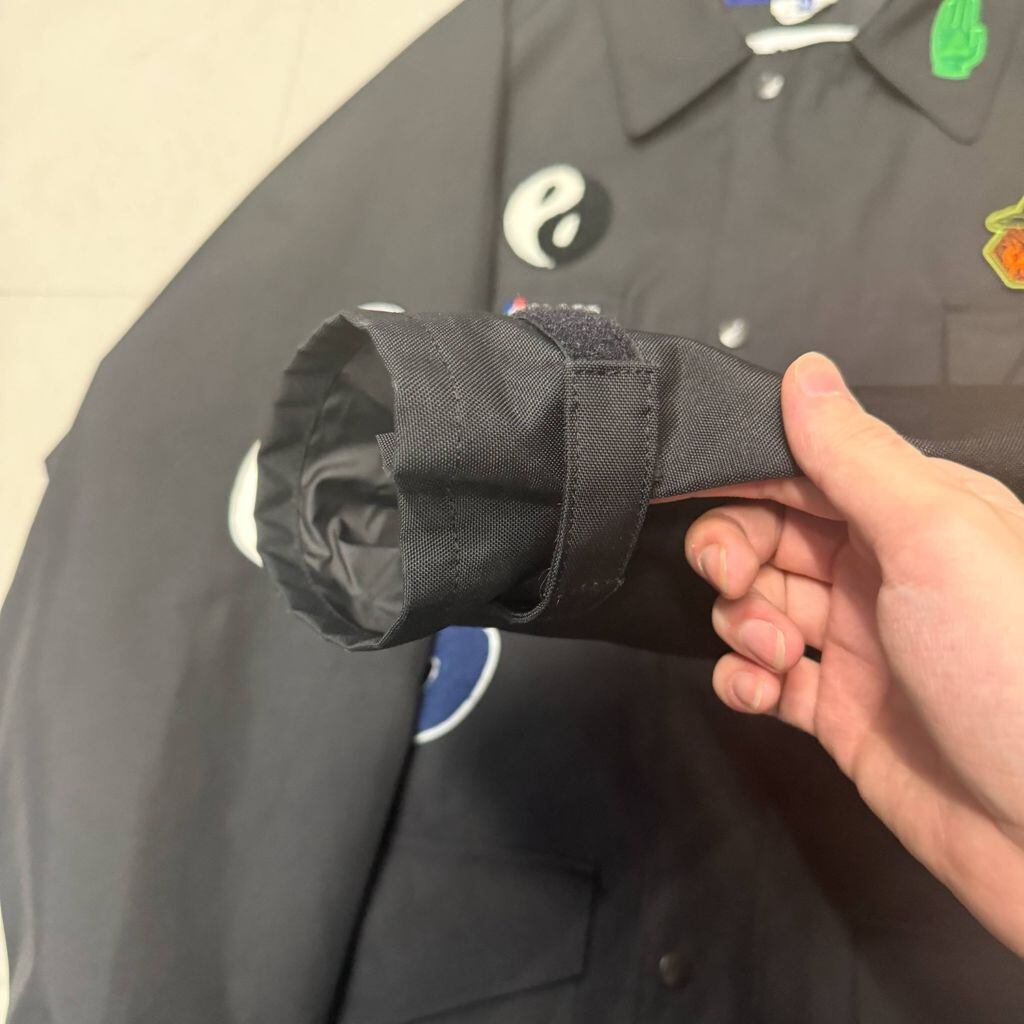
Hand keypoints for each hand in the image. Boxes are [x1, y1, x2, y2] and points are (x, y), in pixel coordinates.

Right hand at [673, 352, 1023, 955]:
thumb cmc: (1015, 675)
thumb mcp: (935, 538)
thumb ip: (856, 457)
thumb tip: (808, 373)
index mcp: (914, 515)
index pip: (803, 471)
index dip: (739, 476)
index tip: (680, 484)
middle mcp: (882, 572)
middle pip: (768, 535)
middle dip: (733, 552)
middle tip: (730, 578)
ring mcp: (858, 642)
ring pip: (757, 604)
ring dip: (744, 623)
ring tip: (777, 655)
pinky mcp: (838, 708)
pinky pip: (763, 677)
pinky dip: (745, 680)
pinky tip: (761, 690)